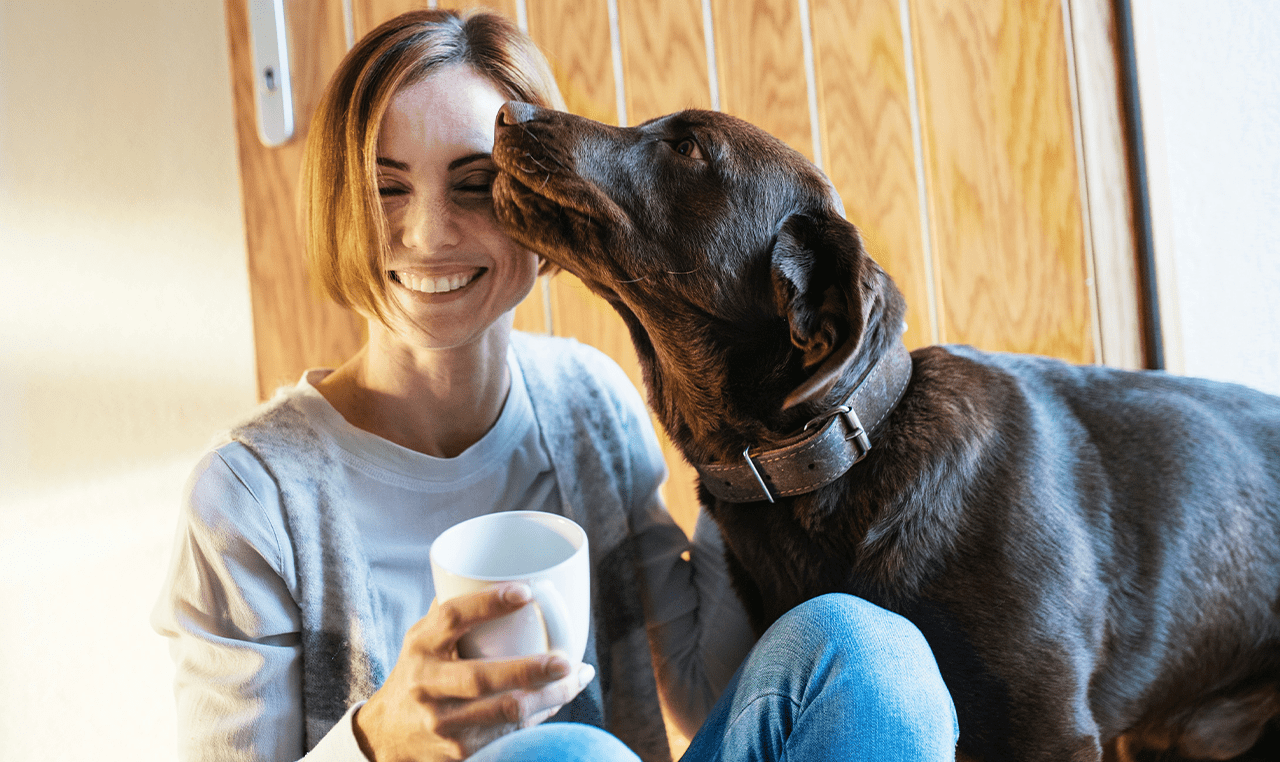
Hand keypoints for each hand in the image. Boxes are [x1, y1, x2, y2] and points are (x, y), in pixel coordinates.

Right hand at [353, 583, 594, 761]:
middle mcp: (427, 683)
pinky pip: (509, 732)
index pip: (452, 617)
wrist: (388, 735)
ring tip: (576, 677)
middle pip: (482, 677)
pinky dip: (540, 715)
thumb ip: (456, 611)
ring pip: (504, 712)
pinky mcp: (459, 750)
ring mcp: (441, 721)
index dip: (489, 602)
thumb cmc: (419, 672)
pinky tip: (559, 698)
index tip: (527, 591)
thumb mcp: (424, 638)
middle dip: (530, 670)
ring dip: (548, 697)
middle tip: (566, 660)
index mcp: (421, 644)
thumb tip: (503, 571)